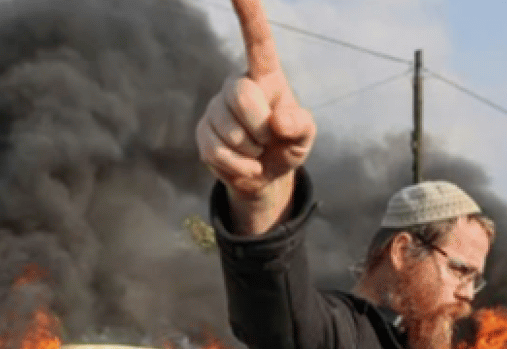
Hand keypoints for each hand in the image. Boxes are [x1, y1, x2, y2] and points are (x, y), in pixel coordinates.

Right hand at [196, 0, 315, 233]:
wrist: (264, 176)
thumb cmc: (286, 145)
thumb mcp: (304, 137)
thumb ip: (301, 126)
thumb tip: (279, 121)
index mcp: (265, 76)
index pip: (257, 40)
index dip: (248, 13)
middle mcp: (237, 84)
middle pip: (242, 96)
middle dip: (260, 128)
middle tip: (269, 141)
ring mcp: (216, 107)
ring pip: (228, 129)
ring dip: (250, 152)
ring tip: (257, 153)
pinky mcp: (202, 131)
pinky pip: (216, 150)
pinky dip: (238, 167)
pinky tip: (246, 165)